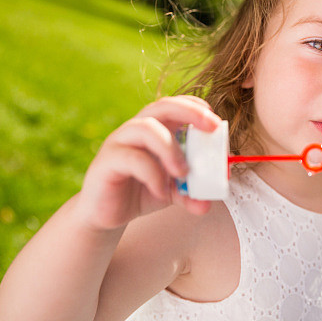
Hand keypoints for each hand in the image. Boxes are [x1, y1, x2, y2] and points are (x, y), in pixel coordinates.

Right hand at [76, 96, 222, 230]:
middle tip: (211, 128)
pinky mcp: (106, 161)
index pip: (176, 105)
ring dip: (170, 148)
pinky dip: (153, 174)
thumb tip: (207, 204)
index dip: (196, 107)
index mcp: (156, 129)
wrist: (105, 215)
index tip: (216, 122)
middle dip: (190, 112)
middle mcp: (136, 130)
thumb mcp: (172, 191)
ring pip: (145, 128)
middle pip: (162, 106)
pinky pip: (132, 159)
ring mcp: (119, 142)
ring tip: (183, 172)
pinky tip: (161, 191)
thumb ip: (190, 193)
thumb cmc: (141, 192)